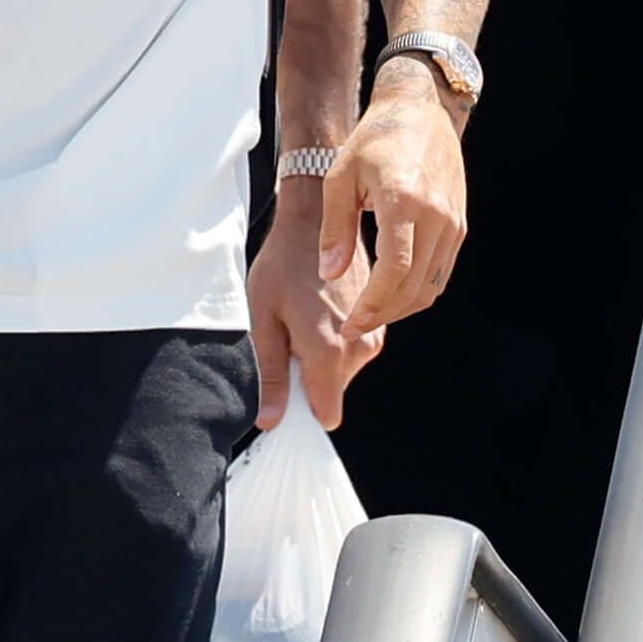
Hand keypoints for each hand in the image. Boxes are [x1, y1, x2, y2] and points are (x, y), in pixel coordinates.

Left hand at [247, 182, 387, 427]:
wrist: (315, 221)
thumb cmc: (282, 264)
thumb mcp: (262, 318)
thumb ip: (270, 373)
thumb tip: (271, 419)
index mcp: (329, 349)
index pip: (325, 411)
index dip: (301, 409)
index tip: (284, 387)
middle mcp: (359, 345)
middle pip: (333, 391)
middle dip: (309, 375)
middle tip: (290, 333)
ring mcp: (374, 330)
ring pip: (344, 371)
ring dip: (323, 356)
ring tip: (306, 316)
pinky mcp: (380, 317)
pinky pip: (355, 350)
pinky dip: (337, 338)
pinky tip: (322, 308)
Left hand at [317, 74, 469, 336]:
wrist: (421, 112)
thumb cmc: (374, 141)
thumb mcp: (340, 177)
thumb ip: (334, 229)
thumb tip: (330, 274)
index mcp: (404, 200)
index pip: (395, 270)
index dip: (373, 304)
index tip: (350, 322)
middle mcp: (436, 215)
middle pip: (414, 286)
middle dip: (382, 314)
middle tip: (353, 327)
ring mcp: (453, 222)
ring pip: (431, 286)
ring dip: (400, 308)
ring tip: (369, 316)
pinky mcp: (459, 226)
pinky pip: (440, 273)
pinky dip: (418, 292)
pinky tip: (392, 296)